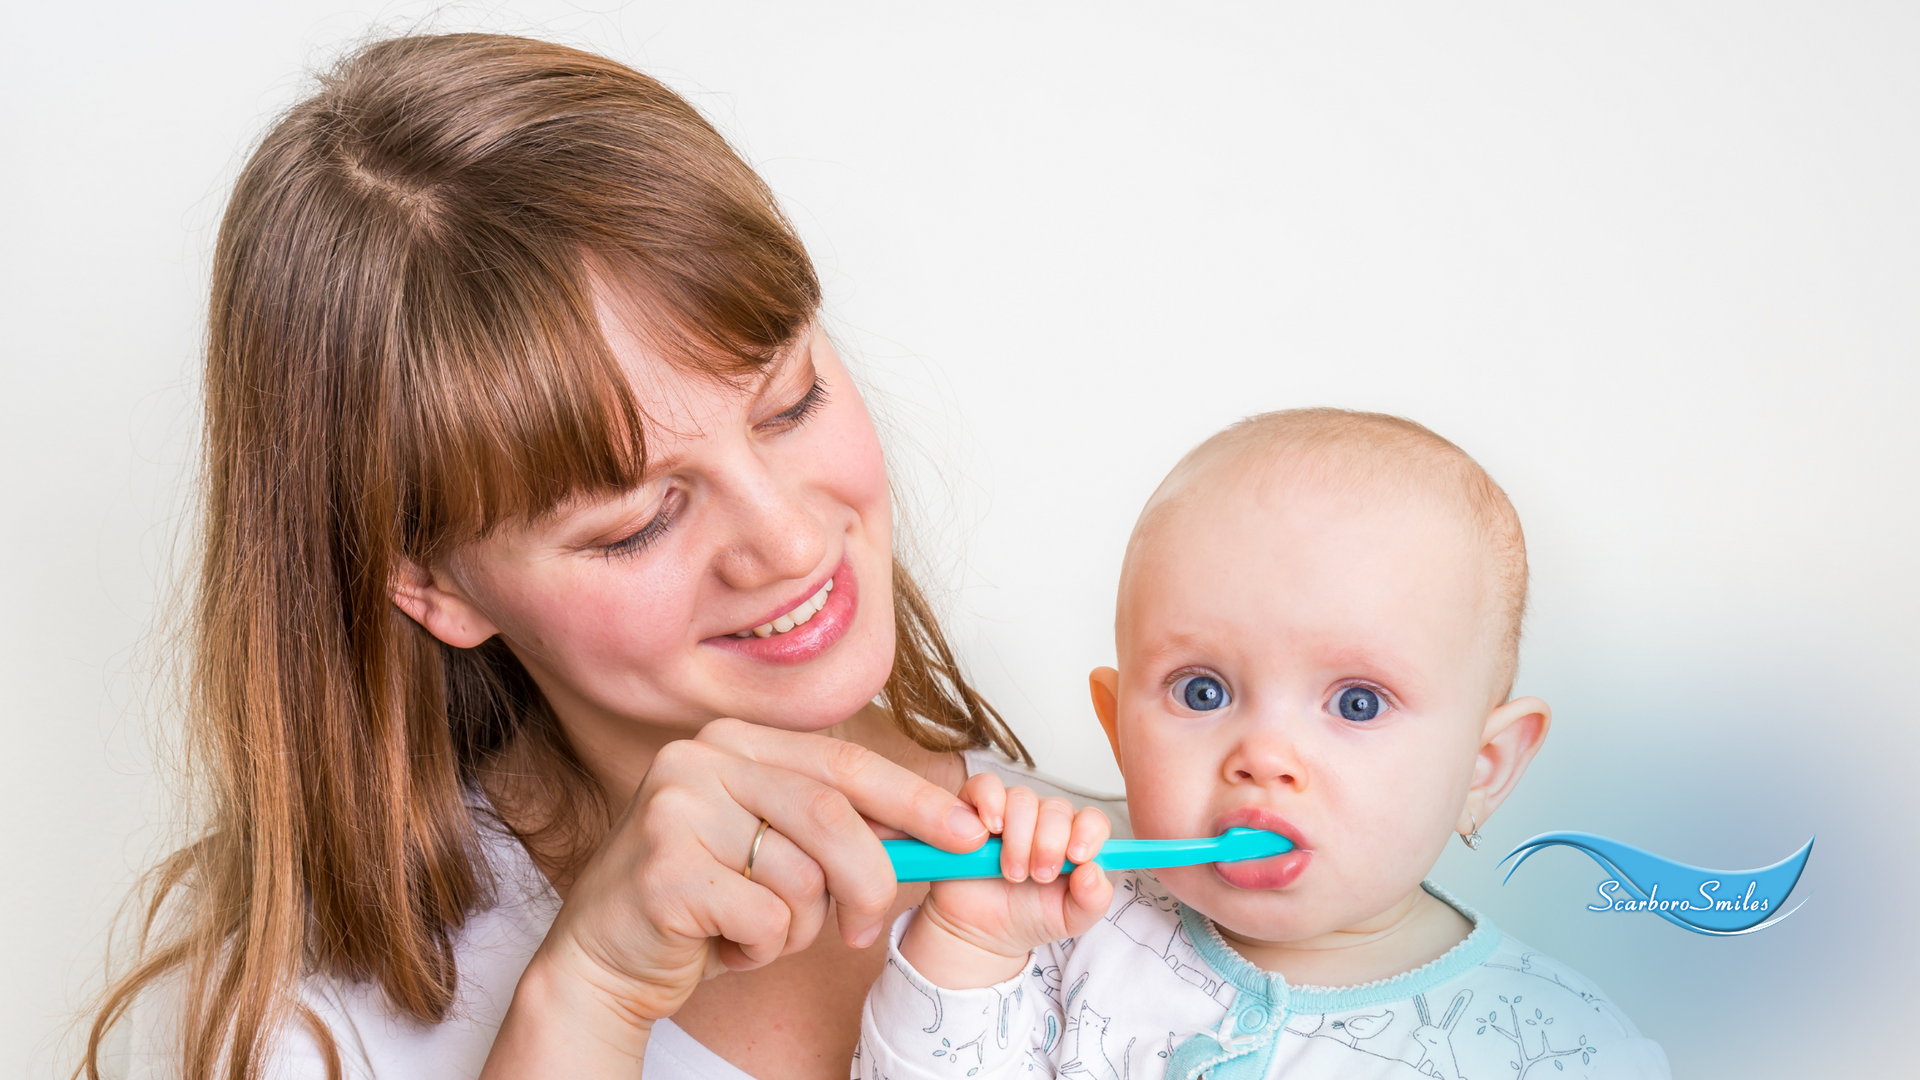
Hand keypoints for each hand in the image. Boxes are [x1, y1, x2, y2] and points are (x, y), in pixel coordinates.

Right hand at [483, 719, 990, 1077]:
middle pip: (834, 817)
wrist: (606, 959)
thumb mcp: (775, 847)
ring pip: (802, 878)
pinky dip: (761, 950)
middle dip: (870, 882)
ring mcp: (675, 809)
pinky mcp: (663, 870)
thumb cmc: (703, 902)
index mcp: (733, 741)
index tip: (967, 834)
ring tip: (754, 930)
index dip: (914, 800)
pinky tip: (722, 945)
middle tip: (865, 930)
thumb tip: (941, 830)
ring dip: (799, 927)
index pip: (846, 762)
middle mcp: (700, 760)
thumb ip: (838, 828)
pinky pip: (766, 919)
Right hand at [900, 774, 1112, 989]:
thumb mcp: (1071, 919)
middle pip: (1057, 808)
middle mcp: (1043, 820)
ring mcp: (1010, 812)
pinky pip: (985, 786)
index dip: (1088, 833)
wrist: (982, 932)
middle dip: (1049, 844)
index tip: (1076, 857)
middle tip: (1039, 877)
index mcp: (1072, 840)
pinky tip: (989, 831)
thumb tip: (1093, 870)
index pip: (1091, 819)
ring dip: (1019, 838)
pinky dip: (989, 803)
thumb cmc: (1029, 918)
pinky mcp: (975, 809)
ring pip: (1023, 799)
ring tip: (1012, 873)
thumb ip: (1093, 900)